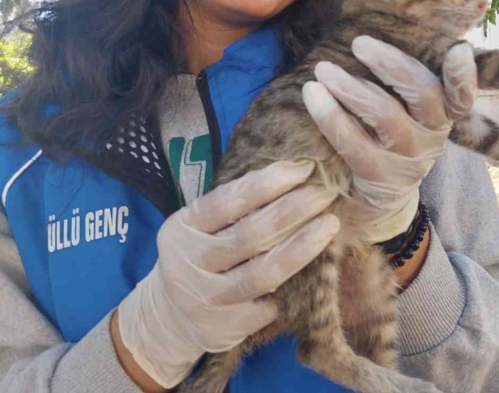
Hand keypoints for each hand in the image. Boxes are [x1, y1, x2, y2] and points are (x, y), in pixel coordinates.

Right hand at [115, 160, 338, 387]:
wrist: (168, 317)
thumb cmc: (200, 256)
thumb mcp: (201, 226)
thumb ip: (234, 206)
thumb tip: (292, 174)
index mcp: (183, 227)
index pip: (226, 201)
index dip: (267, 183)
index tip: (303, 168)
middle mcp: (189, 263)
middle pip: (249, 235)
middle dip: (292, 210)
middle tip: (325, 193)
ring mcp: (205, 299)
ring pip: (262, 272)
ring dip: (301, 247)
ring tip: (330, 225)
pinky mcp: (221, 330)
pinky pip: (266, 306)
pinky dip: (289, 289)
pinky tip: (313, 273)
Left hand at [302, 36, 476, 243]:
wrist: (381, 194)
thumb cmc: (392, 133)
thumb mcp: (410, 110)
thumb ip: (407, 78)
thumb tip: (390, 23)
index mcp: (445, 114)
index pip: (462, 95)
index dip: (463, 75)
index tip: (459, 49)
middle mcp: (433, 135)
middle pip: (423, 94)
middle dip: (391, 64)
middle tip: (358, 42)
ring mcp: (407, 158)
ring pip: (385, 115)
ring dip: (351, 87)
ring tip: (323, 69)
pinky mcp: (378, 175)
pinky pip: (353, 143)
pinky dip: (330, 115)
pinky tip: (312, 93)